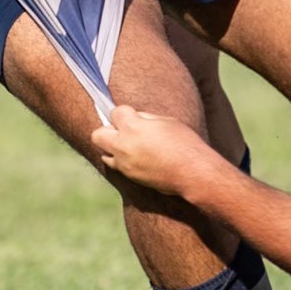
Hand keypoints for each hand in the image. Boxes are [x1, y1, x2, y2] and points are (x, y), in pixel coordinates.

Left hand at [90, 104, 209, 195]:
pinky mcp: (129, 177)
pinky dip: (122, 160)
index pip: (114, 113)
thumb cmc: (184, 143)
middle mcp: (123, 146)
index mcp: (133, 127)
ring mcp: (124, 164)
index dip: (125, 113)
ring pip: (104, 152)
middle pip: (98, 134)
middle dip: (109, 129)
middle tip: (126, 130)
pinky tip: (139, 158)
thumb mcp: (166, 121)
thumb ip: (145, 118)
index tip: (134, 116)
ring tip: (133, 146)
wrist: (193, 173)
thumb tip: (135, 118)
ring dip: (114, 146)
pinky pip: (116, 165)